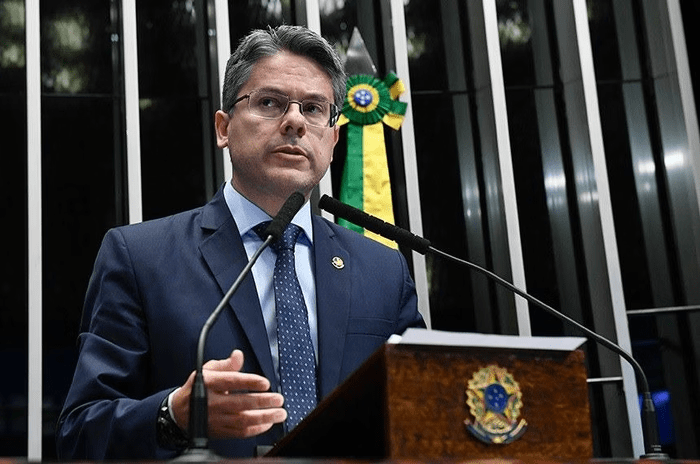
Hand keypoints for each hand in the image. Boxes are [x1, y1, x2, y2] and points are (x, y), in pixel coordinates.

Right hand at [171, 349, 286, 438]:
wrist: (180, 412)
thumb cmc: (197, 388)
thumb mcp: (207, 371)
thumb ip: (226, 364)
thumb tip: (238, 355)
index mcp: (208, 383)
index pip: (231, 382)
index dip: (249, 382)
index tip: (265, 383)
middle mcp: (212, 402)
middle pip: (239, 403)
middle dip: (262, 402)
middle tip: (279, 399)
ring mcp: (215, 419)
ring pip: (242, 420)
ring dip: (264, 417)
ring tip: (280, 413)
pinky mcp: (219, 431)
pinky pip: (240, 433)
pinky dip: (256, 429)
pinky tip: (268, 423)